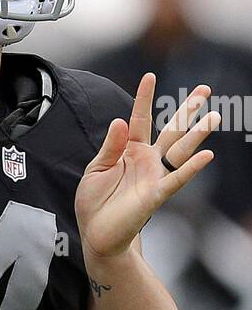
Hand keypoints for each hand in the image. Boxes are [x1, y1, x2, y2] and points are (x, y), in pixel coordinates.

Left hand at [75, 73, 219, 259]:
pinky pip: (176, 179)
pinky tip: (207, 155)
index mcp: (130, 150)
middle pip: (172, 129)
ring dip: (197, 133)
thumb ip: (110, 146)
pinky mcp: (156, 195)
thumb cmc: (95, 201)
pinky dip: (191, 168)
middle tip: (205, 89)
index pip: (140, 119)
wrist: (96, 233)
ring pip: (180, 150)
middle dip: (188, 109)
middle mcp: (147, 160)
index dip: (144, 98)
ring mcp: (154, 176)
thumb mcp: (95, 168)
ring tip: (214, 115)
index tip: (150, 76)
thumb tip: (119, 120)